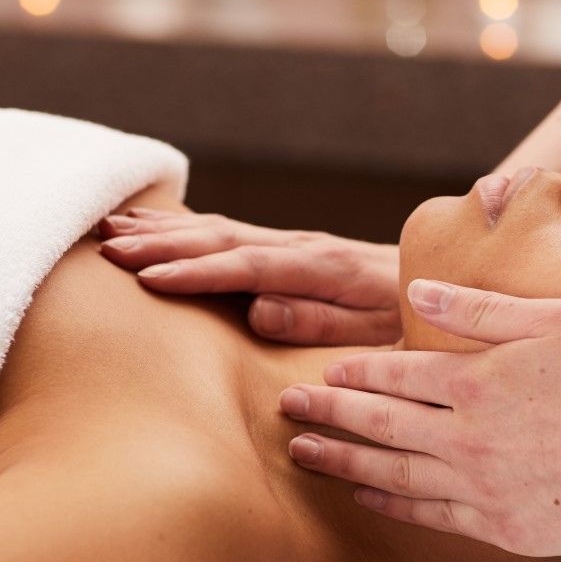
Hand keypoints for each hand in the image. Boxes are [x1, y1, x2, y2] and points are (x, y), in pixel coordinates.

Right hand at [97, 208, 400, 344]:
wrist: (453, 283)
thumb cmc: (419, 323)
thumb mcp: (384, 335)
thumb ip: (324, 324)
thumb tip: (259, 310)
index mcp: (328, 270)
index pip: (249, 267)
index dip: (197, 272)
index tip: (149, 277)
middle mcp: (307, 248)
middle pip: (223, 240)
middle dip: (163, 245)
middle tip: (107, 249)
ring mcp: (298, 243)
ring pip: (220, 230)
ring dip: (164, 230)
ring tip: (109, 229)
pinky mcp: (293, 248)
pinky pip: (230, 233)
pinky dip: (186, 228)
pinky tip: (152, 226)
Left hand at [278, 279, 560, 555]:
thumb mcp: (556, 318)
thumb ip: (479, 310)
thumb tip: (417, 293)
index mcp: (478, 382)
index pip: (395, 378)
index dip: (354, 376)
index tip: (324, 374)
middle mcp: (470, 440)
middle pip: (380, 428)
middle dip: (327, 417)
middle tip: (287, 411)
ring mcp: (485, 489)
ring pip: (395, 476)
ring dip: (344, 464)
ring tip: (305, 456)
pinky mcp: (505, 527)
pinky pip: (433, 516)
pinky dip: (393, 504)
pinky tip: (367, 495)